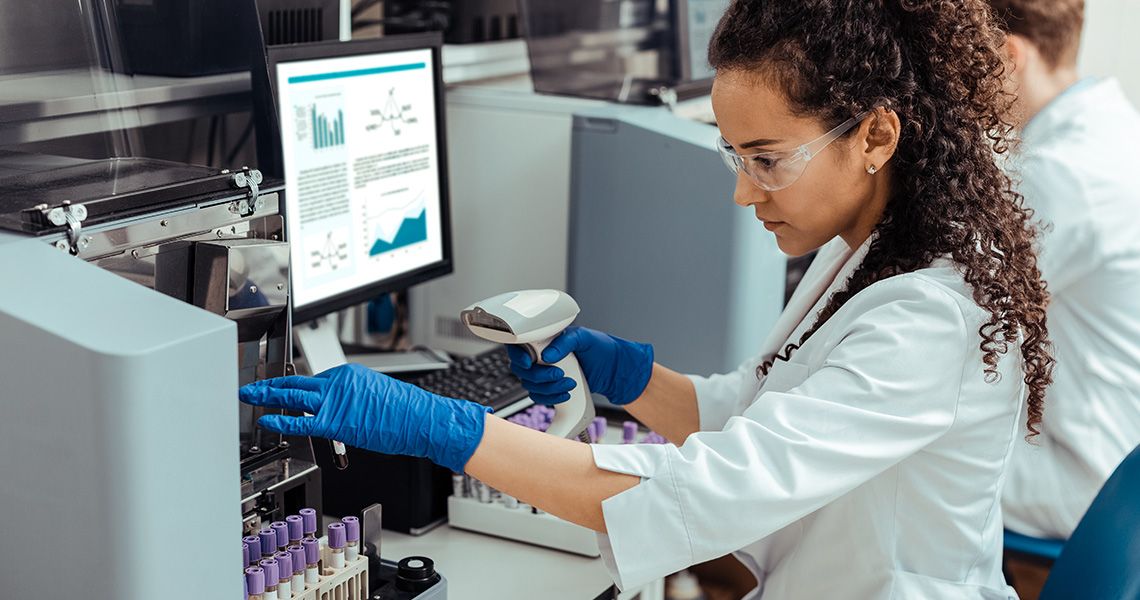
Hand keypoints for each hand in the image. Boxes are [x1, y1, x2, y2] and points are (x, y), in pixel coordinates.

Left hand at [239, 364, 490, 472]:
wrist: (421, 419)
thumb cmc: (406, 412)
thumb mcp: (376, 396)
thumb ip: (353, 401)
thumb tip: (343, 413)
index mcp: (349, 375)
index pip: (315, 381)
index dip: (294, 388)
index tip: (282, 389)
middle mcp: (339, 382)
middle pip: (297, 382)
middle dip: (271, 384)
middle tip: (253, 384)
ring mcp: (336, 400)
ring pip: (293, 395)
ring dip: (268, 396)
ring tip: (251, 396)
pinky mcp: (335, 420)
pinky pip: (300, 420)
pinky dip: (280, 421)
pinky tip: (266, 421)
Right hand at [506, 326, 653, 405]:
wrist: (613, 371)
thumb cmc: (601, 349)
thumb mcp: (584, 338)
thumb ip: (565, 342)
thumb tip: (547, 355)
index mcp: (545, 339)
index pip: (519, 346)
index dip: (518, 356)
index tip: (529, 362)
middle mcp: (541, 357)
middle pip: (523, 370)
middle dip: (539, 376)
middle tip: (558, 374)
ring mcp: (545, 374)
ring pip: (531, 386)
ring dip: (549, 388)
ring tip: (569, 383)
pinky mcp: (551, 388)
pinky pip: (540, 397)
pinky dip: (552, 398)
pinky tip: (566, 394)